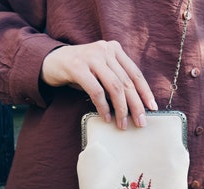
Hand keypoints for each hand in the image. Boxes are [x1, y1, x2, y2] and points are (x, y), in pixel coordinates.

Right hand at [41, 40, 157, 129]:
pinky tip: (106, 118)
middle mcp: (105, 50)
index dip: (145, 92)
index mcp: (115, 50)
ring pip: (115, 87)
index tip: (152, 108)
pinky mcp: (77, 67)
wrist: (50, 60)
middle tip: (141, 122)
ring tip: (123, 124)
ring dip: (121, 109)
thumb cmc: (82, 70)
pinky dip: (103, 107)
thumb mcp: (102, 72)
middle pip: (127, 82)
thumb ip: (116, 81)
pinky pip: (96, 91)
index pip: (135, 73)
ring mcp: (91, 57)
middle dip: (136, 105)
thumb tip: (135, 106)